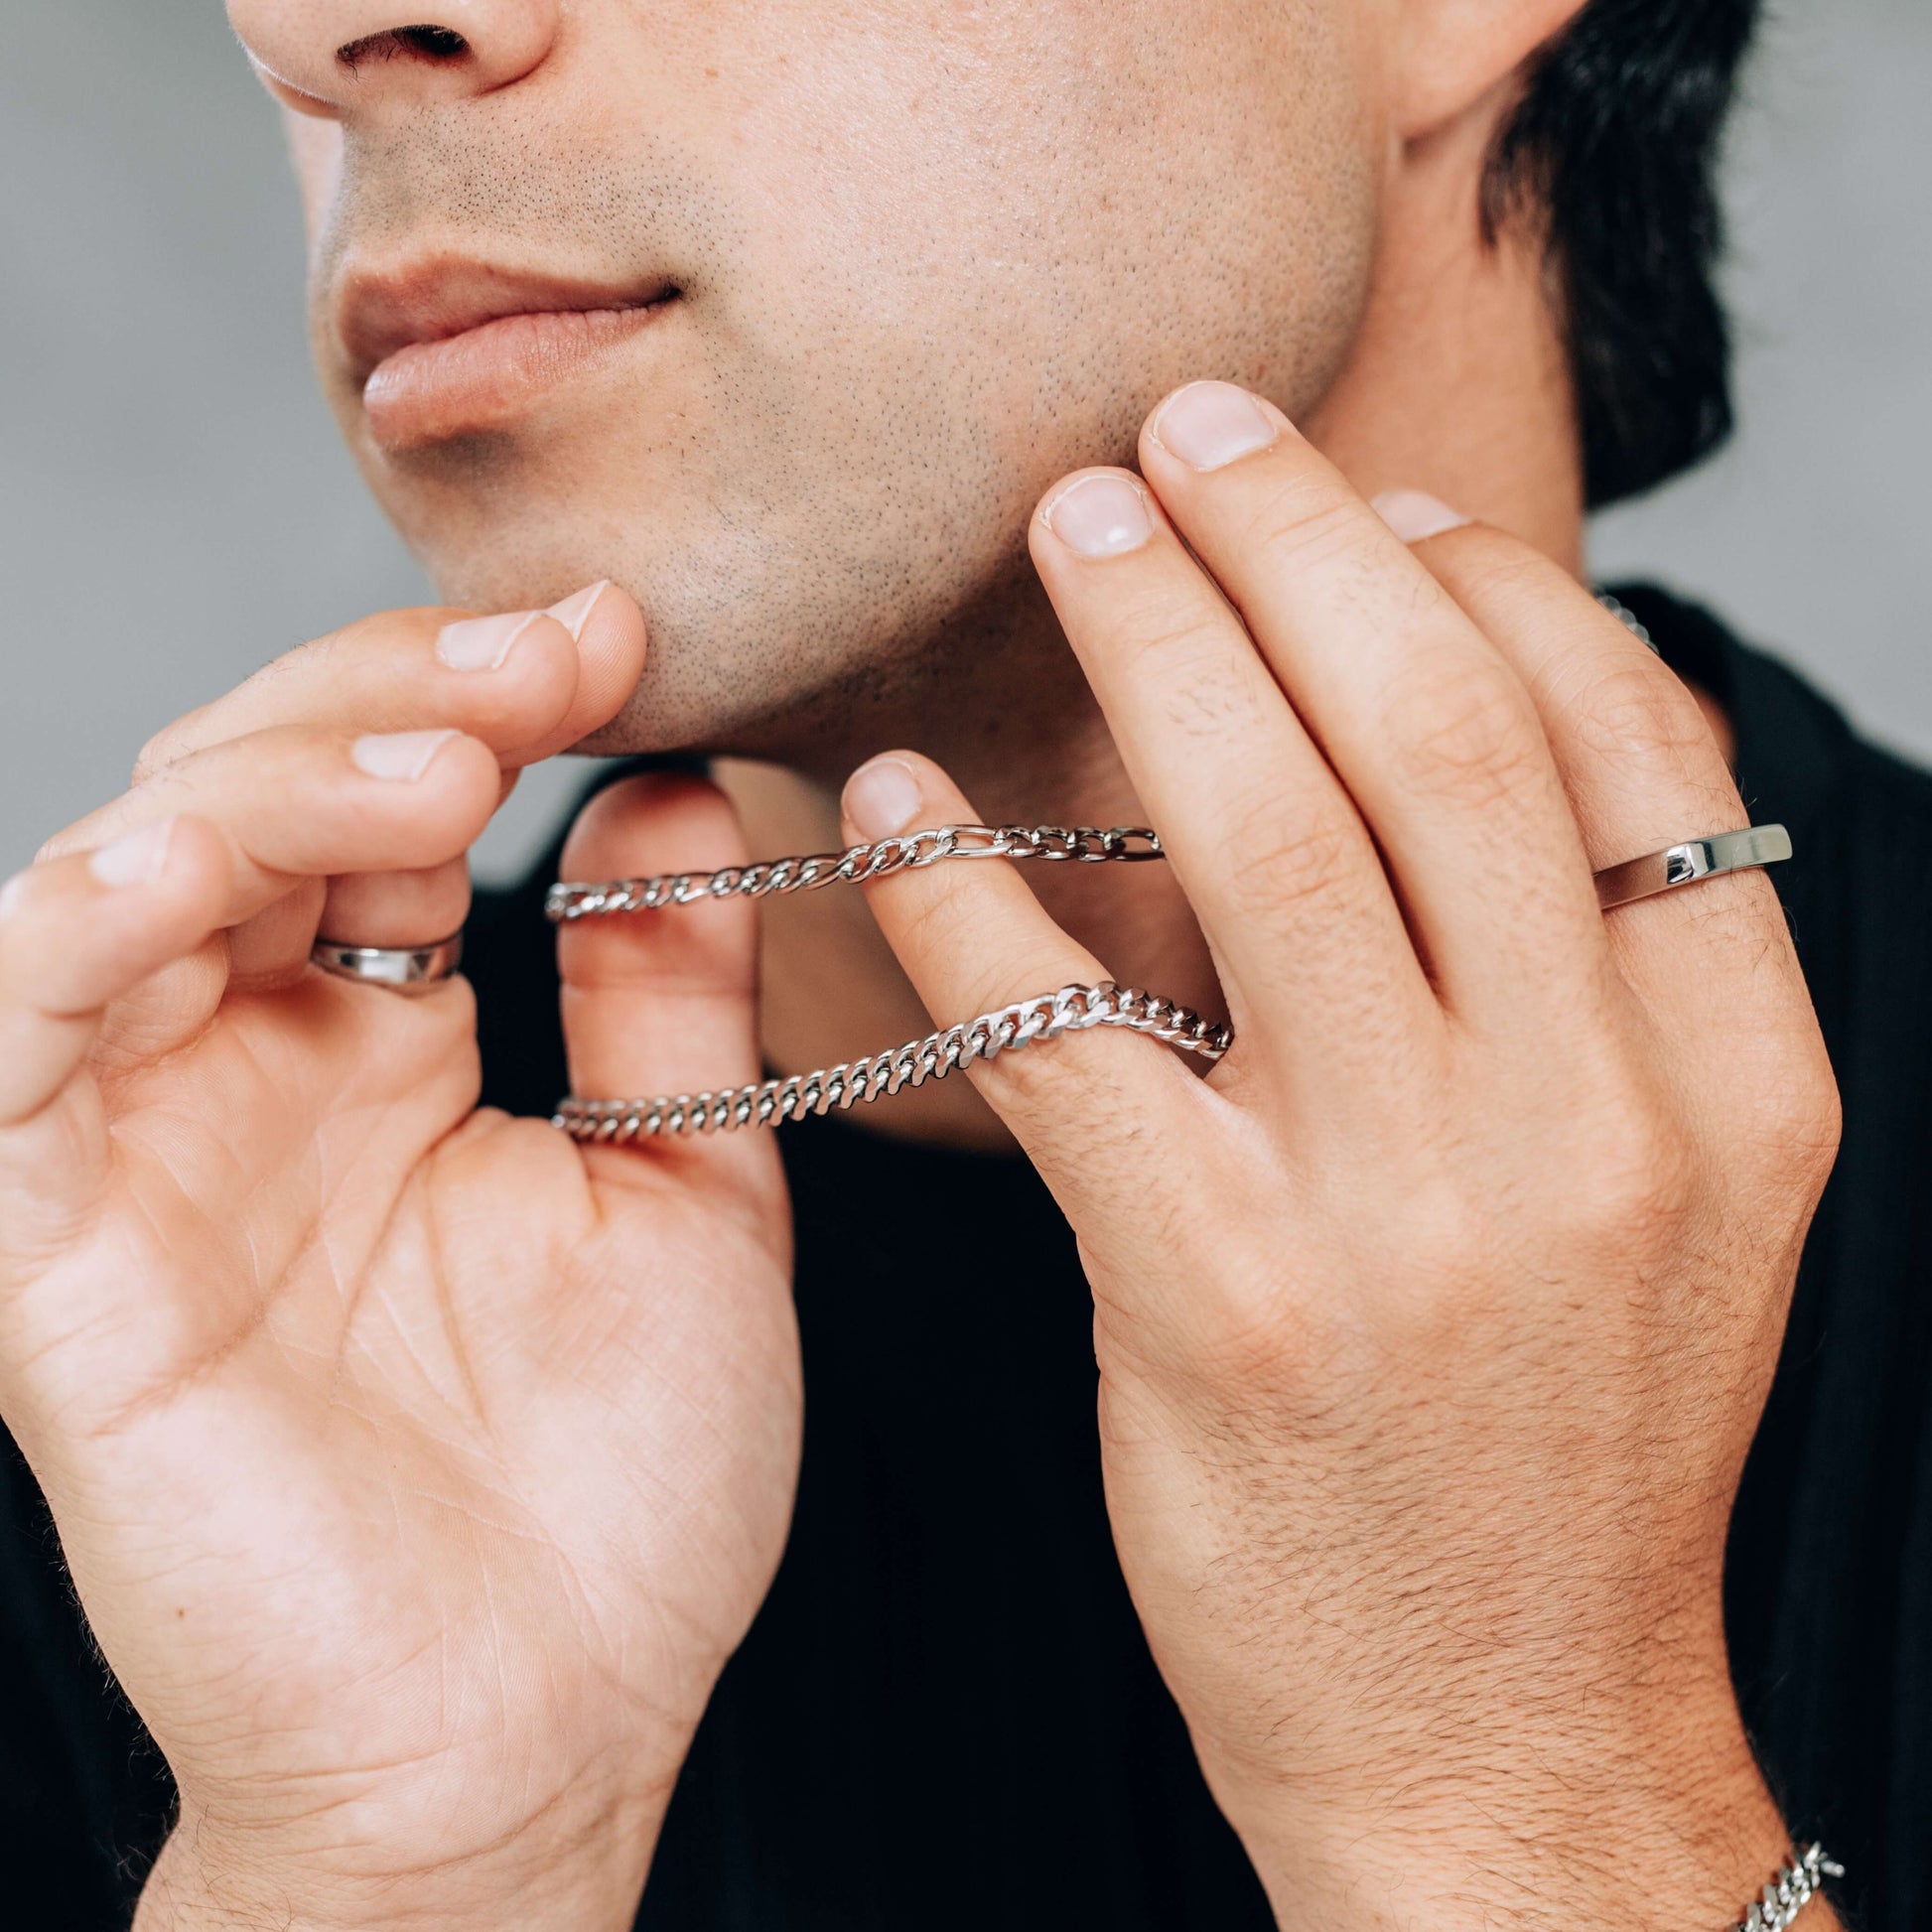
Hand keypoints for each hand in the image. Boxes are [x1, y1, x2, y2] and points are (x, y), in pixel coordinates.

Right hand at [0, 589, 799, 1929]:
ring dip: (276, 784)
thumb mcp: (684, 1190)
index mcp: (392, 1052)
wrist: (539, 1736)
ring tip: (444, 762)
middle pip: (263, 798)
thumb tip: (672, 790)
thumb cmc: (619, 1490)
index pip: (393, 807)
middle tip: (560, 651)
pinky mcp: (50, 1253)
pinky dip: (83, 931)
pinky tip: (200, 869)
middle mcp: (255, 1073)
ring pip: (135, 873)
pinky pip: (11, 1045)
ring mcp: (146, 1149)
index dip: (491, 701)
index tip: (631, 635)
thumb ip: (662, 993)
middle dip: (401, 697)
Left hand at [839, 385, 1839, 1928]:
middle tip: (1180, 430)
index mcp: (1728, 1081)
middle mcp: (1591, 1125)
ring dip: (1160, 645)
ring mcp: (1408, 1215)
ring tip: (1074, 526)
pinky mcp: (1218, 1301)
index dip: (1485, 584)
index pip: (1625, 744)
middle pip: (1443, 736)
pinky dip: (970, 887)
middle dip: (1303, 542)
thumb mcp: (1662, 1208)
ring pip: (1278, 837)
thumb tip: (1476, 710)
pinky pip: (1072, 1033)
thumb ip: (1596, 976)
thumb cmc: (1550, 1451)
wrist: (1493, 1737)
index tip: (1370, 504)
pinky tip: (901, 799)